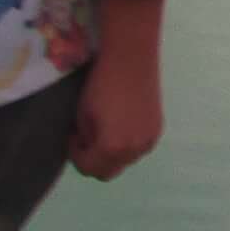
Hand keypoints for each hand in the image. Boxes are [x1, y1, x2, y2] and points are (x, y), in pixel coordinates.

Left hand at [68, 55, 163, 180]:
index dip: (76, 155)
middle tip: (85, 139)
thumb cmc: (102, 83)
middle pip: (108, 172)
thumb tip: (89, 144)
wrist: (132, 58)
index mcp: (112, 148)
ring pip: (124, 161)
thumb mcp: (82, 114)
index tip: (72, 137)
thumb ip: (85, 138)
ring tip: (104, 130)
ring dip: (111, 154)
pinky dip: (126, 144)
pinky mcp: (157, 130)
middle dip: (93, 160)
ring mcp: (149, 142)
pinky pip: (137, 149)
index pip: (88, 168)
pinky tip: (121, 123)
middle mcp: (134, 151)